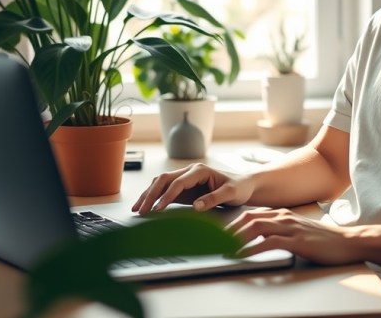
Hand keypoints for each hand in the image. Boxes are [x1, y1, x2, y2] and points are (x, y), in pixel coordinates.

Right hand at [131, 163, 252, 214]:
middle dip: (150, 195)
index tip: (158, 209)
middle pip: (163, 179)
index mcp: (200, 170)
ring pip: (160, 183)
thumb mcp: (231, 193)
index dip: (167, 196)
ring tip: (136, 209)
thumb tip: (196, 207)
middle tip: (141, 210)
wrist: (244, 185)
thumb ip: (214, 198)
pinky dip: (153, 198)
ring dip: (148, 195)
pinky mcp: (183, 188)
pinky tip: (145, 207)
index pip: (178, 183)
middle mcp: (189, 171)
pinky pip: (164, 190)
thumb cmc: (239, 188)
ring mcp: (185, 178)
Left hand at [228, 208, 363, 265]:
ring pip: (255, 228)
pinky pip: (268, 243)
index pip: (251, 214)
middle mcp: (284, 217)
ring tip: (223, 248)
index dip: (233, 223)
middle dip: (229, 230)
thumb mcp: (299, 232)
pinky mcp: (296, 241)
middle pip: (249, 218)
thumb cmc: (324, 240)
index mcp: (283, 214)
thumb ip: (281, 232)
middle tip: (215, 242)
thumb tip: (262, 240)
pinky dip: (252, 249)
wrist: (348, 242)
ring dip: (236, 238)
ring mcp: (290, 228)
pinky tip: (242, 255)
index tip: (220, 234)